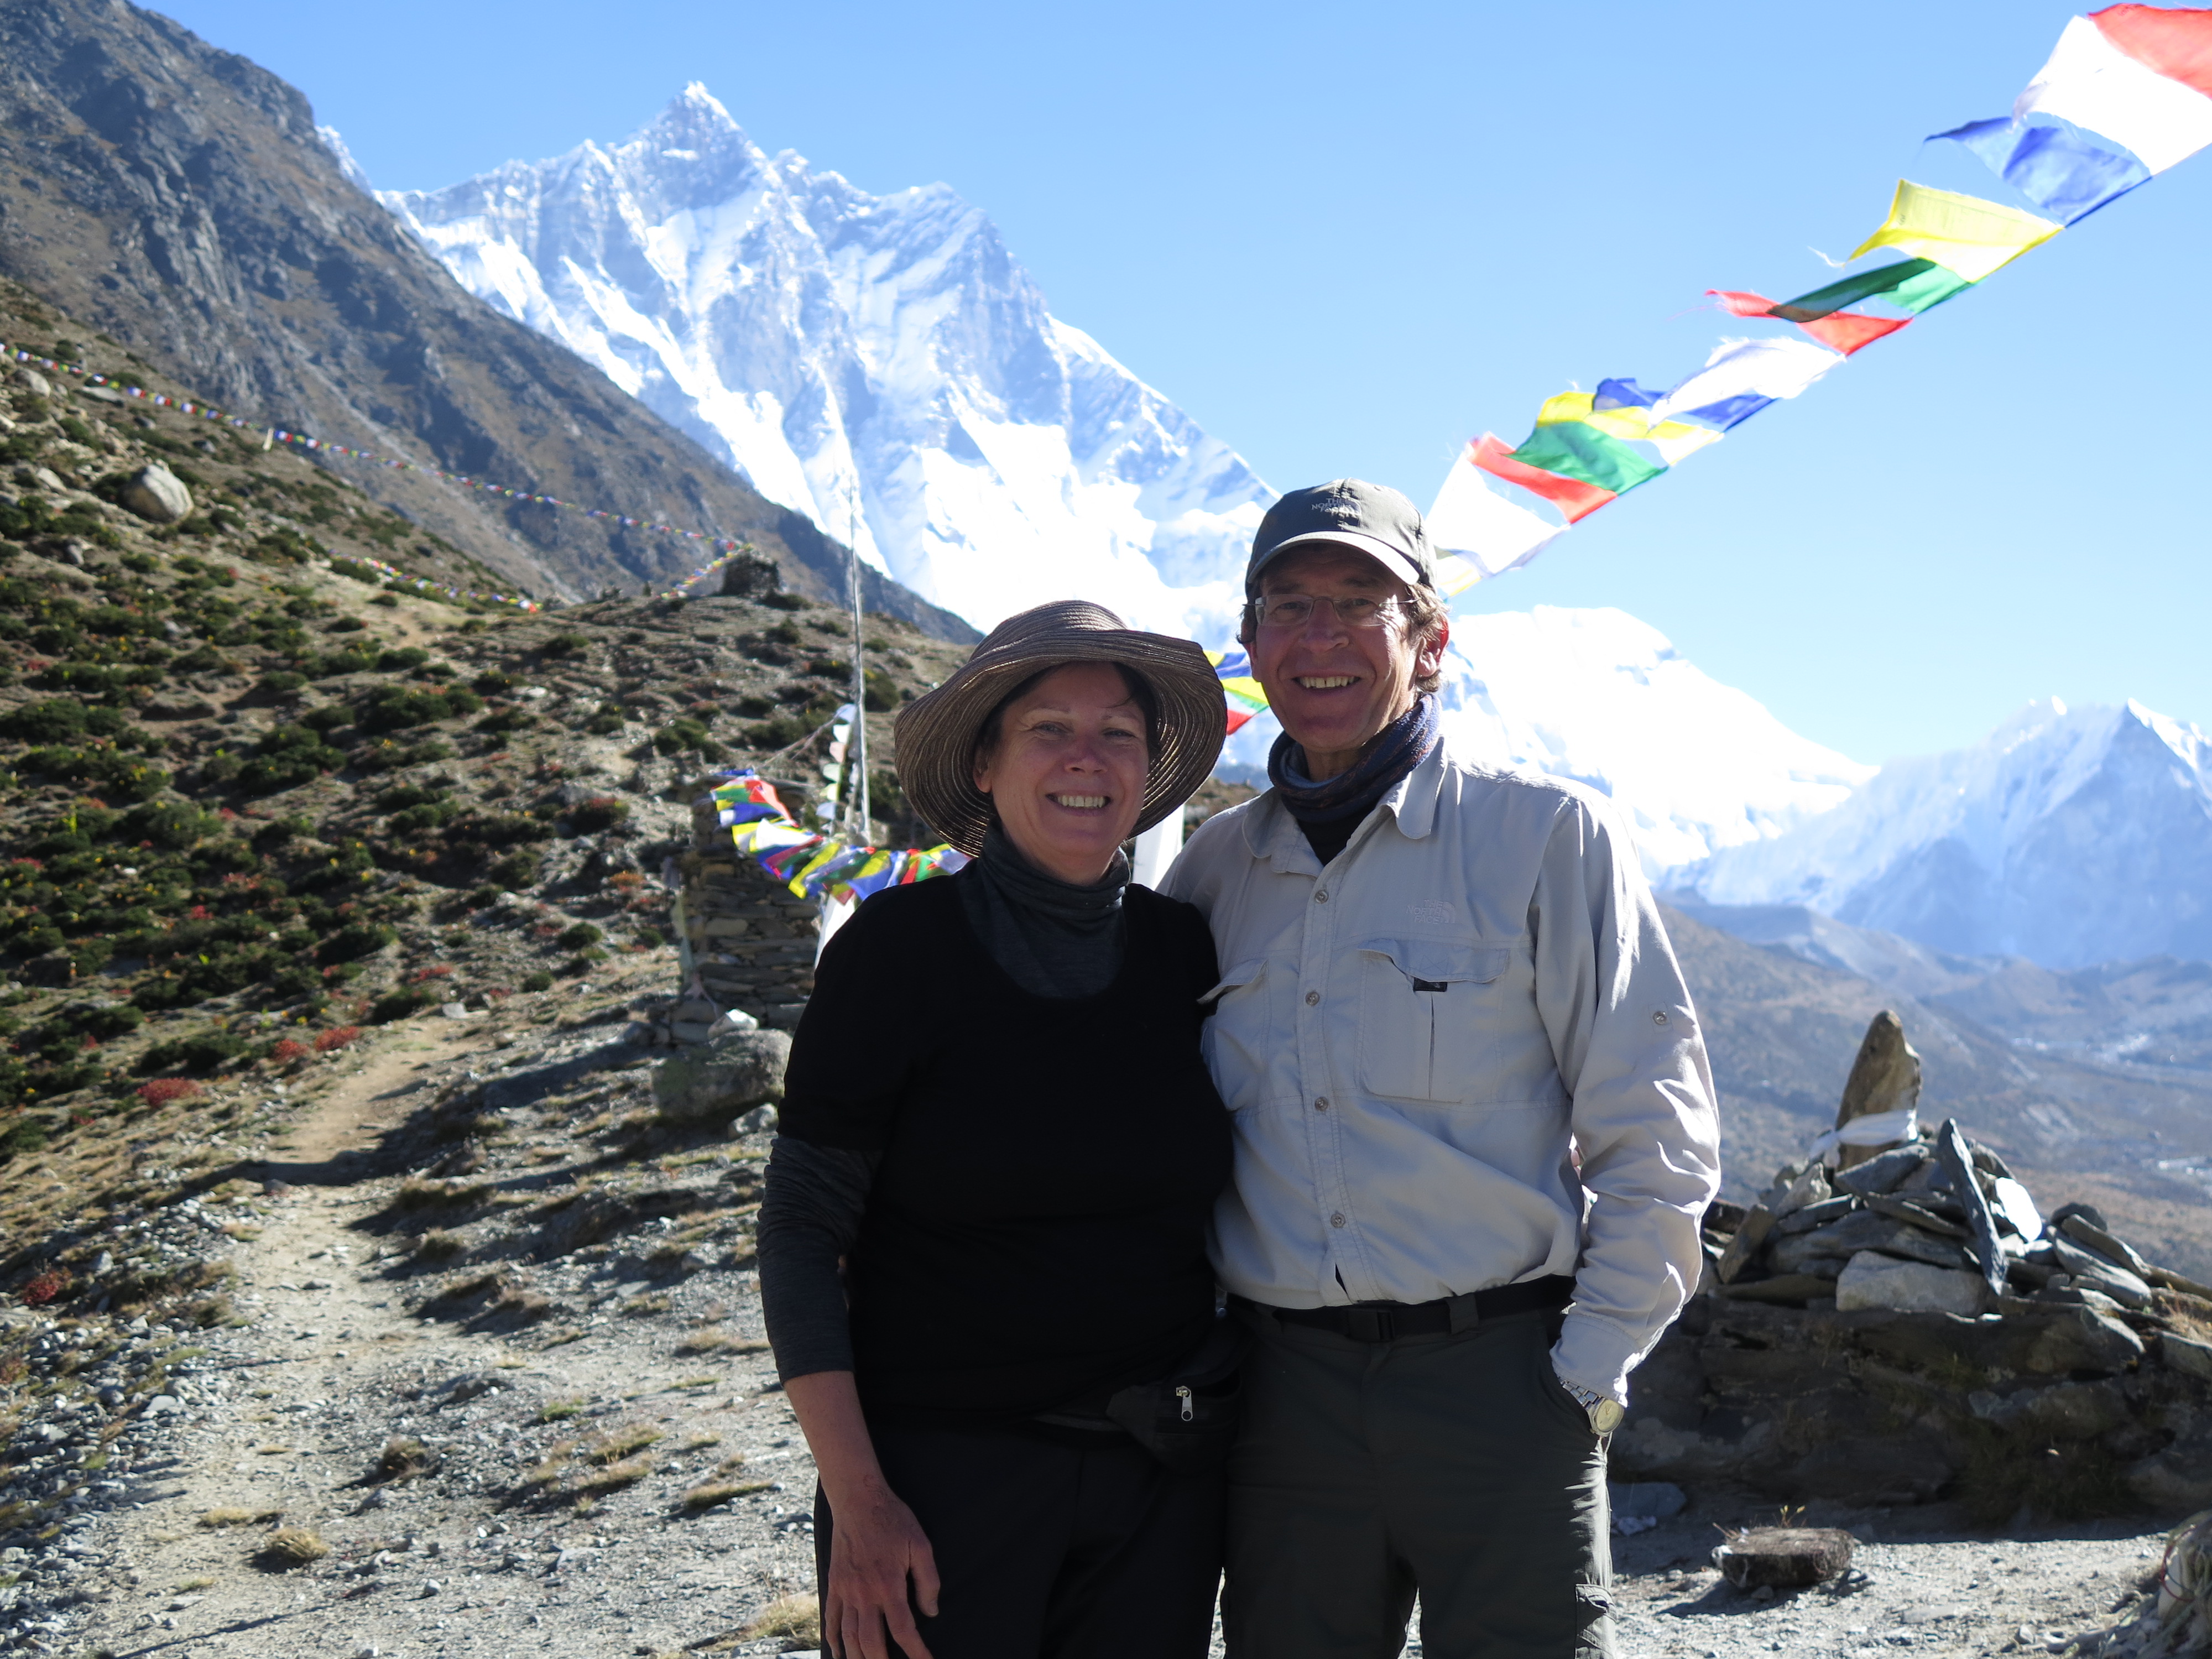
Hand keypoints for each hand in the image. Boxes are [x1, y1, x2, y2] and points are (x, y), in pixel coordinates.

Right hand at [824, 1478, 940, 1658]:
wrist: (857, 1501)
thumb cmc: (893, 1520)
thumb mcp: (920, 1545)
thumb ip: (928, 1581)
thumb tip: (931, 1613)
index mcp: (889, 1585)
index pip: (903, 1631)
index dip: (916, 1652)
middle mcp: (864, 1594)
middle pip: (871, 1643)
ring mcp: (846, 1591)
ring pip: (849, 1637)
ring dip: (858, 1658)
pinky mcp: (834, 1585)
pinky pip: (831, 1620)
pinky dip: (833, 1640)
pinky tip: (839, 1653)